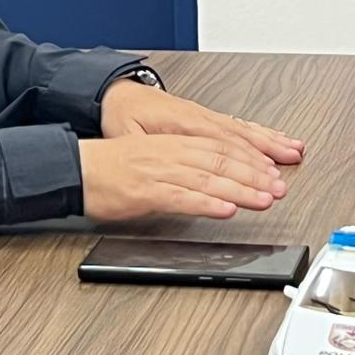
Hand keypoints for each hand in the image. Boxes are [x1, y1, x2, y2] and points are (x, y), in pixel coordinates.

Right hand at [77, 134, 287, 219]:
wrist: (75, 169)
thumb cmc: (109, 168)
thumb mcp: (151, 159)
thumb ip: (180, 168)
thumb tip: (210, 183)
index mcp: (173, 144)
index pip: (220, 148)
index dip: (249, 160)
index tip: (271, 172)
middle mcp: (171, 154)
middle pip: (221, 162)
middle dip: (254, 176)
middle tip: (278, 187)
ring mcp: (159, 171)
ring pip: (209, 179)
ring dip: (241, 190)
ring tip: (264, 199)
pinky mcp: (146, 191)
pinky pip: (182, 197)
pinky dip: (207, 204)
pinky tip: (226, 210)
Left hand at [100, 79, 304, 164]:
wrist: (120, 93)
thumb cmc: (123, 115)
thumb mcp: (125, 134)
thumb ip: (146, 149)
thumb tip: (160, 162)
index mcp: (181, 121)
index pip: (219, 145)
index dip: (243, 164)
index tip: (262, 178)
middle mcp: (199, 117)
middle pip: (239, 140)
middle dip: (265, 160)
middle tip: (283, 181)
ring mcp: (206, 116)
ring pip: (244, 130)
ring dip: (270, 144)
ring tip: (294, 153)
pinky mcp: (208, 118)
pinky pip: (240, 125)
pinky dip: (261, 133)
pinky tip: (276, 140)